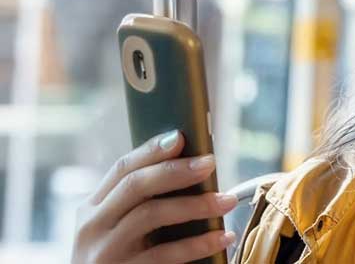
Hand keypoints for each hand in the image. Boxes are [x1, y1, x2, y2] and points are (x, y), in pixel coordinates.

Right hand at [71, 130, 237, 263]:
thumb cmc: (119, 259)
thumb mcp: (117, 228)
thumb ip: (140, 202)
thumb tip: (191, 168)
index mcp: (93, 208)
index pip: (121, 168)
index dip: (151, 150)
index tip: (180, 137)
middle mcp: (93, 227)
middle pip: (135, 185)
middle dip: (176, 170)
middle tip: (210, 163)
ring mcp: (105, 252)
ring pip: (151, 214)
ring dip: (196, 204)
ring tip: (227, 201)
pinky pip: (165, 254)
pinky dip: (198, 244)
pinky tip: (222, 237)